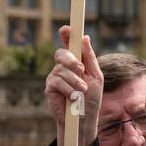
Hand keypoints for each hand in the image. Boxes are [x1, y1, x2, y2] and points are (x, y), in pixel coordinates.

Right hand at [44, 25, 102, 139]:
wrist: (84, 118)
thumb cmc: (91, 97)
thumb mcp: (96, 76)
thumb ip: (90, 58)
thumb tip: (85, 38)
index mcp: (77, 62)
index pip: (70, 45)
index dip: (66, 35)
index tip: (65, 28)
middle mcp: (64, 67)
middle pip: (62, 53)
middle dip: (71, 60)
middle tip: (81, 69)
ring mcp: (55, 76)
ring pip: (62, 70)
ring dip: (75, 81)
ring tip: (82, 91)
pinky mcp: (49, 87)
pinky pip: (57, 81)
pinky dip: (69, 89)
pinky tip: (73, 97)